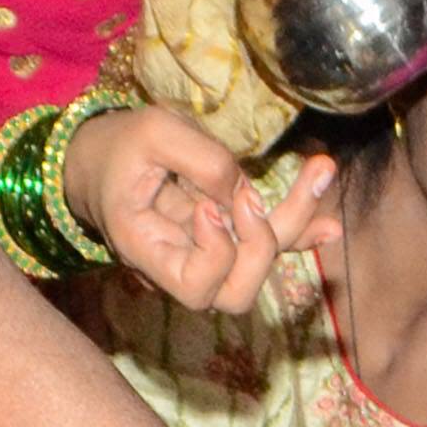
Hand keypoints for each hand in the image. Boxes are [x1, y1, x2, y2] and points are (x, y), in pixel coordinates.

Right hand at [61, 105, 334, 315]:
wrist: (99, 156)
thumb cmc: (120, 145)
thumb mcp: (154, 133)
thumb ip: (203, 161)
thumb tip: (247, 191)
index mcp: (146, 250)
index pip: (195, 287)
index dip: (217, 253)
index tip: (207, 205)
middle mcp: (178, 266)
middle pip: (235, 293)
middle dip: (261, 247)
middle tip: (253, 195)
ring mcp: (204, 256)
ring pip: (259, 268)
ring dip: (295, 224)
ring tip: (321, 171)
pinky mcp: (227, 237)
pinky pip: (269, 244)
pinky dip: (302, 227)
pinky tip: (327, 210)